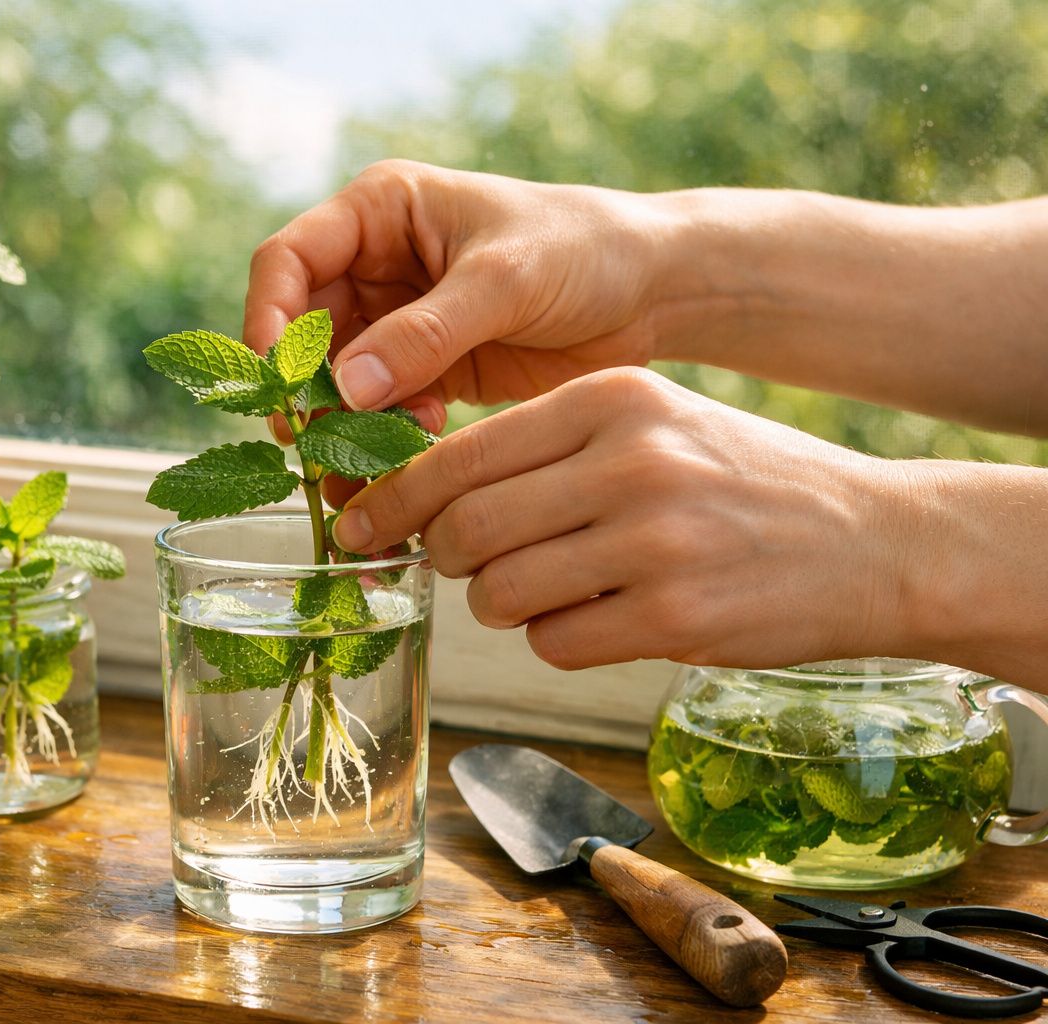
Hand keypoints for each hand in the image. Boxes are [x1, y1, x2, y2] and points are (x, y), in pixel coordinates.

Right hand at [244, 160, 674, 432]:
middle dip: (305, 391)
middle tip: (312, 446)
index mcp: (380, 213)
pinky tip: (411, 456)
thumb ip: (426, 333)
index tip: (277, 381)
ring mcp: (398, 322)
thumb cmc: (585, 250)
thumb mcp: (504, 280)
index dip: (267, 319)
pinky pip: (379, 411)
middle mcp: (375, 265)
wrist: (655, 292)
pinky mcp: (427, 371)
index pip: (288, 261)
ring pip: (337, 382)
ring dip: (340, 427)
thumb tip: (347, 389)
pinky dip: (381, 440)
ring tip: (358, 469)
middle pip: (302, 332)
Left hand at [329, 368, 915, 670]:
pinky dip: (557, 640)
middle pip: (463, 528)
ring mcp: (653, 540)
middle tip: (462, 564)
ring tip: (551, 588)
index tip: (363, 527)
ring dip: (502, 603)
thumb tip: (420, 497)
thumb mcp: (649, 424)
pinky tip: (603, 617)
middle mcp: (628, 460)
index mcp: (610, 398)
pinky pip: (553, 643)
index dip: (396, 500)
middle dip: (443, 558)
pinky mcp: (674, 614)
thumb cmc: (737, 480)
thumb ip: (544, 448)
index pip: (460, 455)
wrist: (873, 539)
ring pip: (498, 592)